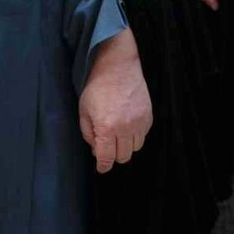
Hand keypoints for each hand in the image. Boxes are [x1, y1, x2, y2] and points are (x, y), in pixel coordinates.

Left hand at [79, 29, 151, 173]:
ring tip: (118, 135)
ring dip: (125, 146)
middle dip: (113, 156)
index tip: (101, 167)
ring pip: (135, 148)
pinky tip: (127, 125)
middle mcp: (125, 128)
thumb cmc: (97, 87)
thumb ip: (88, 134)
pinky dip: (135, 135)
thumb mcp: (84, 111)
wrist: (118, 66)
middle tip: (107, 146)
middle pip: (122, 157)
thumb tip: (96, 149)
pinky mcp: (149, 116)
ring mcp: (139, 122)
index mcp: (106, 128)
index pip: (106, 159)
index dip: (103, 166)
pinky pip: (143, 135)